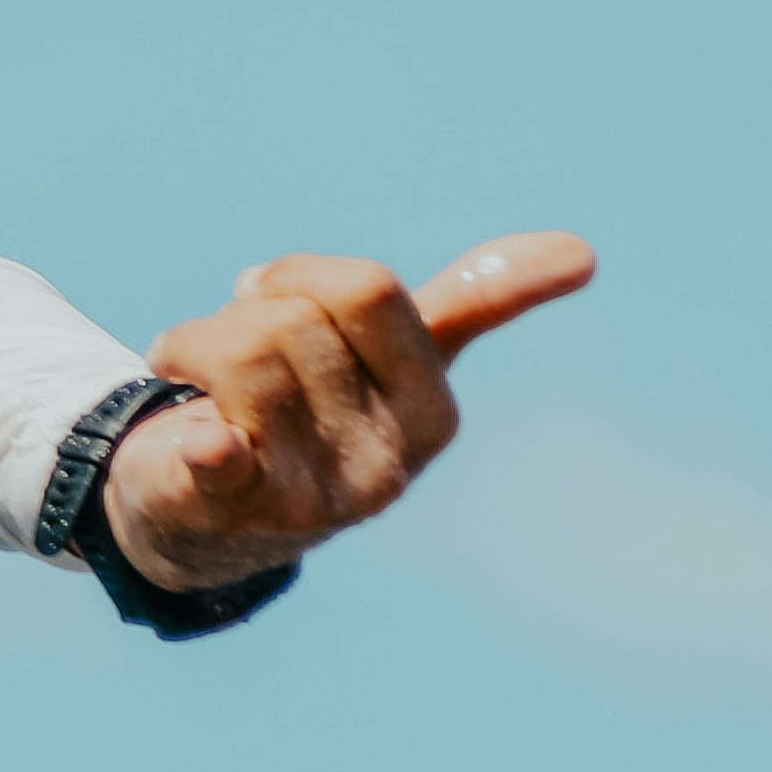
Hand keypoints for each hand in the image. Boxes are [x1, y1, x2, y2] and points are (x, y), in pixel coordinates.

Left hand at [110, 233, 596, 591]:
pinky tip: (209, 445)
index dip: (302, 276)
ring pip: (241, 351)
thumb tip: (583, 251)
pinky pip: (224, 458)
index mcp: (431, 411)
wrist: (207, 520)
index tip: (273, 296)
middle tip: (224, 352)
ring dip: (188, 347)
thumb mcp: (398, 364)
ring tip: (192, 385)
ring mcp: (314, 494)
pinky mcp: (237, 511)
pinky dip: (210, 446)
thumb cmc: (307, 413)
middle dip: (242, 312)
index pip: (369, 289)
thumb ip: (479, 304)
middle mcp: (385, 460)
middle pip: (294, 315)